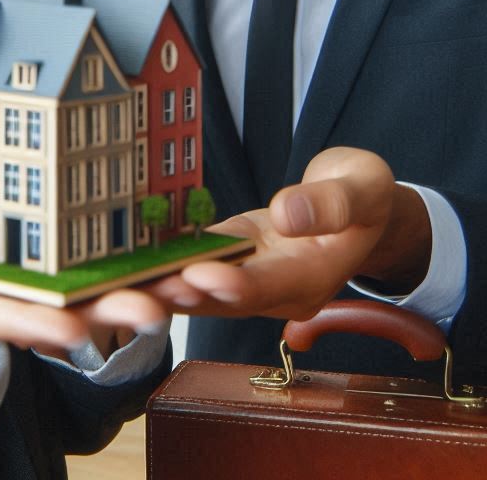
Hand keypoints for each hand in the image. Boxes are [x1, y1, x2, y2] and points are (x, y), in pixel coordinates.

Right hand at [0, 199, 168, 398]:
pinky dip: (134, 252)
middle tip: (154, 309)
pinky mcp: (49, 251)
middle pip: (56, 307)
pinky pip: (97, 253)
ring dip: (135, 284)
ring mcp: (28, 274)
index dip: (27, 321)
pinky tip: (177, 245)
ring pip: (89, 283)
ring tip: (185, 283)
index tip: (66, 327)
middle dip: (104, 309)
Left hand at [145, 147, 429, 320]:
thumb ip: (330, 203)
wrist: (358, 206)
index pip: (268, 286)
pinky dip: (161, 261)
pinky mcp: (229, 254)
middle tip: (144, 285)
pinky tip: (124, 258)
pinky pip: (193, 261)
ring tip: (122, 282)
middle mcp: (274, 288)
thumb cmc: (364, 197)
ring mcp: (248, 275)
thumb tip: (289, 214)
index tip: (202, 274)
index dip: (234, 283)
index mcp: (311, 277)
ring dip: (159, 286)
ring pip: (198, 287)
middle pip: (222, 298)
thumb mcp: (363, 189)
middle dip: (182, 294)